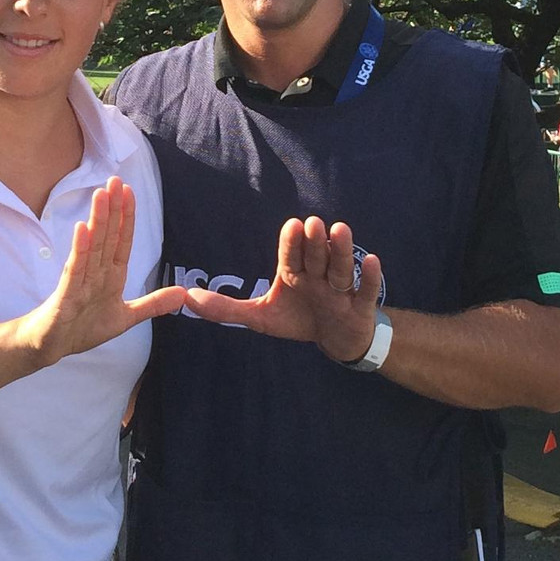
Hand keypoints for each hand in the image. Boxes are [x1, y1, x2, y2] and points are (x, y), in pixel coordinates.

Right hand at [14, 177, 186, 367]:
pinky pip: (74, 270)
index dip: (127, 217)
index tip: (130, 192)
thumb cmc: (83, 327)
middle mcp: (96, 272)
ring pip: (92, 246)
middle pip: (107, 236)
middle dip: (113, 208)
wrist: (52, 347)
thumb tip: (182, 294)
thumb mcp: (125, 318)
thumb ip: (152, 305)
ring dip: (98, 220)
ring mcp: (80, 281)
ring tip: (101, 195)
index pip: (122, 241)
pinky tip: (82, 229)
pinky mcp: (66, 294)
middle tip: (115, 180)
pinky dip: (79, 249)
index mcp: (111, 275)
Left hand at [183, 216, 382, 363]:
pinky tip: (372, 260)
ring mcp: (341, 291)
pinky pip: (366, 290)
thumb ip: (226, 309)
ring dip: (341, 250)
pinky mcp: (360, 307)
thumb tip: (186, 299)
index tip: (291, 225)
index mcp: (295, 274)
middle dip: (314, 243)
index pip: (291, 257)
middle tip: (313, 223)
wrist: (336, 338)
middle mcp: (318, 277)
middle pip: (316, 258)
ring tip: (340, 229)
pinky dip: (370, 277)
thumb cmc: (299, 318)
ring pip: (342, 269)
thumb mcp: (260, 317)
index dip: (291, 244)